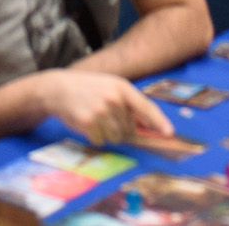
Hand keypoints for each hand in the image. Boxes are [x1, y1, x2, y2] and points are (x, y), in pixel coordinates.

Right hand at [45, 71, 170, 145]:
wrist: (58, 88)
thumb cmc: (89, 88)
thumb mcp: (110, 87)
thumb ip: (129, 104)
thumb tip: (147, 125)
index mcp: (122, 87)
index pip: (146, 107)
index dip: (159, 121)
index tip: (169, 133)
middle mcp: (114, 99)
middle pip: (130, 129)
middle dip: (121, 128)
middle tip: (106, 116)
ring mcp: (101, 111)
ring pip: (117, 137)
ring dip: (108, 134)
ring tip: (96, 119)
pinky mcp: (88, 123)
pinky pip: (101, 141)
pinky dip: (95, 137)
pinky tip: (87, 124)